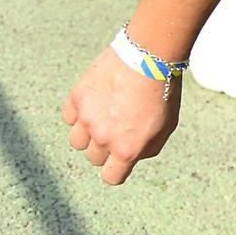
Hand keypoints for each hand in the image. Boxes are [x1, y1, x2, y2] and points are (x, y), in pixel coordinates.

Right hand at [61, 46, 180, 185]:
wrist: (149, 57)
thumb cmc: (163, 92)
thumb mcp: (166, 127)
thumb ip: (147, 149)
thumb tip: (131, 157)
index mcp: (127, 149)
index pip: (110, 177)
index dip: (115, 171)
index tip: (118, 162)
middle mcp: (103, 138)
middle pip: (94, 158)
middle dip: (105, 149)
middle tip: (118, 129)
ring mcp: (87, 118)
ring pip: (77, 141)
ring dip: (88, 135)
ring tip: (104, 117)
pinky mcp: (76, 98)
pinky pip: (69, 118)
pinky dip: (78, 114)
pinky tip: (94, 103)